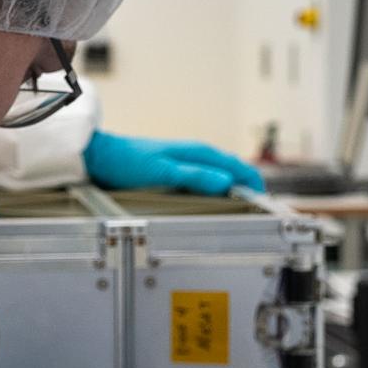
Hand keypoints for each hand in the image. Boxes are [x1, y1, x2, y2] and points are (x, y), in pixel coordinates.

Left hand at [83, 131, 267, 196]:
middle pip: (233, 173)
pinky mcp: (179, 172)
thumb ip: (195, 177)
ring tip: (240, 213)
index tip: (265, 204)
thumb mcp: (164, 172)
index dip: (255, 185)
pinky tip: (213, 206)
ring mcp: (188, 163)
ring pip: (220, 178)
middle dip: (247, 190)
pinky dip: (215, 193)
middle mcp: (197, 156)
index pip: (239, 167)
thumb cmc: (128, 162)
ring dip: (232, 193)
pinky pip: (206, 182)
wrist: (101, 157)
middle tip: (257, 214)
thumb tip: (226, 182)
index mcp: (200, 153)